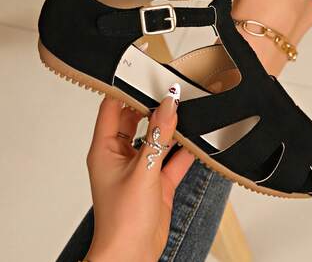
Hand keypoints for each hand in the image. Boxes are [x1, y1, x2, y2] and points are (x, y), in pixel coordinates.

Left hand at [85, 83, 193, 261]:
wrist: (133, 257)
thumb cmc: (122, 222)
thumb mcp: (143, 172)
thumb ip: (158, 137)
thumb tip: (167, 105)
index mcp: (105, 149)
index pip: (112, 107)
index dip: (126, 89)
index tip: (144, 74)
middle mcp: (121, 155)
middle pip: (136, 119)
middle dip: (152, 105)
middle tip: (171, 90)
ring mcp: (141, 168)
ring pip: (156, 137)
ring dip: (171, 126)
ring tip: (187, 108)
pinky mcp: (157, 181)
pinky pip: (172, 157)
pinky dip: (185, 149)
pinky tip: (198, 139)